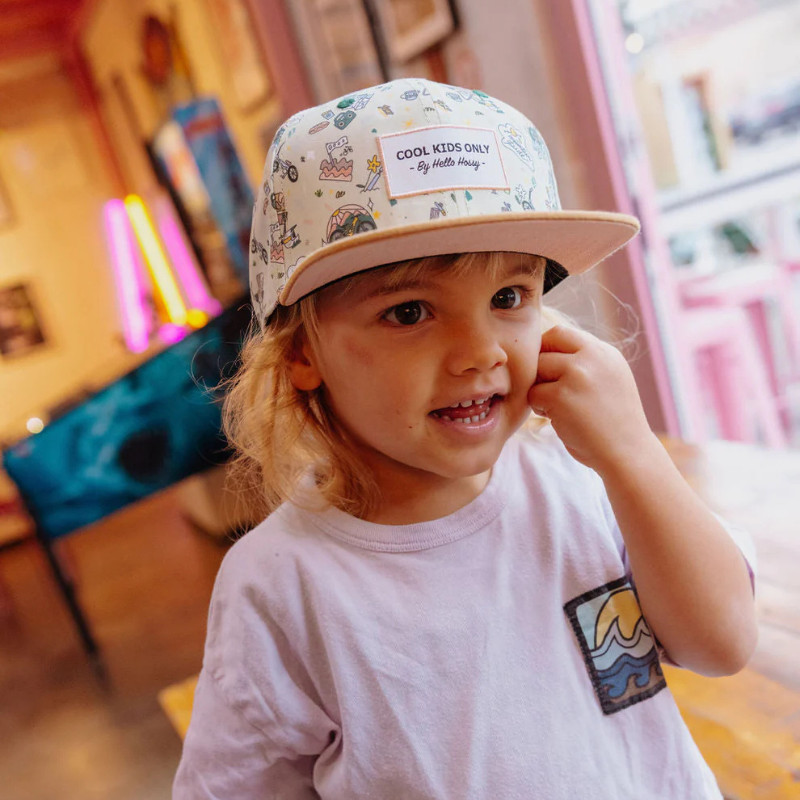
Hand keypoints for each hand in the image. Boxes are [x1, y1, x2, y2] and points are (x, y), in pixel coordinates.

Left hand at [528, 325, 654, 472]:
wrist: (628, 453)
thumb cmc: (613, 422)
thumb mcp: (610, 379)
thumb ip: (585, 362)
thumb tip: (546, 348)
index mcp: (604, 352)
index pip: (561, 333)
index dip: (547, 349)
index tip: (549, 370)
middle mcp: (592, 358)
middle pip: (545, 348)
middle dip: (541, 369)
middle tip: (550, 389)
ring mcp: (576, 375)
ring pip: (537, 370)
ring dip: (539, 389)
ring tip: (556, 406)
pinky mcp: (561, 397)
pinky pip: (533, 394)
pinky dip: (540, 407)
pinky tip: (557, 418)